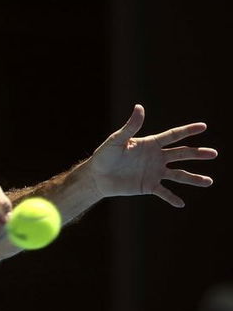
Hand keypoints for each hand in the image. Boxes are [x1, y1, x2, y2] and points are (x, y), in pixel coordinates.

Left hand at [89, 104, 217, 206]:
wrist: (97, 176)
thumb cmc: (104, 155)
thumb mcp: (117, 140)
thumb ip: (131, 126)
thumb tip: (139, 107)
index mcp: (150, 144)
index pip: (172, 136)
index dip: (187, 131)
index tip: (203, 126)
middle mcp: (156, 157)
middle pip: (181, 154)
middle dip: (197, 154)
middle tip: (213, 153)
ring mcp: (154, 172)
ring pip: (178, 175)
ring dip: (193, 178)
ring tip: (209, 182)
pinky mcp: (148, 186)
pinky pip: (163, 192)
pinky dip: (172, 198)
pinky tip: (181, 204)